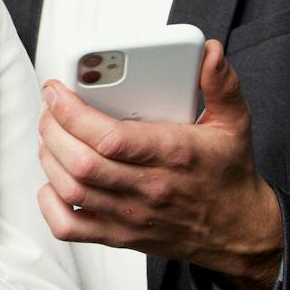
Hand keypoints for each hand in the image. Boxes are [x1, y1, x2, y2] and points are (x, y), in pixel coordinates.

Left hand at [36, 39, 282, 289]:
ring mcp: (131, 215)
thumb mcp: (234, 123)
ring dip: (49, 158)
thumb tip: (210, 53)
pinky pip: (69, 228)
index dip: (72, 111)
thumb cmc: (229, 176)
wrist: (240, 232)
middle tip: (51, 108)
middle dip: (53, 129)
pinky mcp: (119, 236)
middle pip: (81, 162)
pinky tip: (54, 182)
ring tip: (52, 134)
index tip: (57, 90)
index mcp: (173, 155)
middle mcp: (149, 187)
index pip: (109, 137)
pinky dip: (49, 204)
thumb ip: (221, 84)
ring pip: (70, 189)